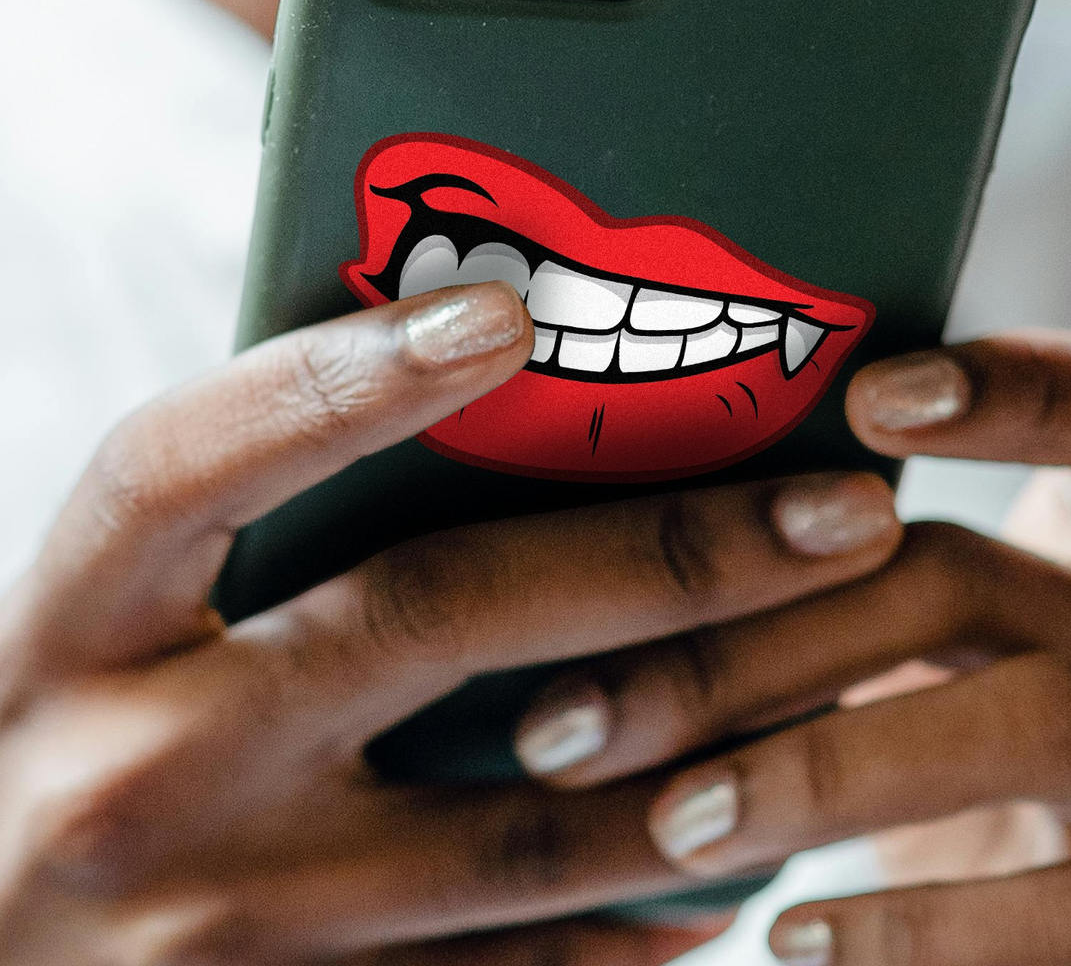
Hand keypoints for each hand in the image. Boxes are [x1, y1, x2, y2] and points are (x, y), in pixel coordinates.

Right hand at [0, 281, 902, 964]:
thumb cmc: (62, 758)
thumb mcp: (105, 632)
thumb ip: (251, 538)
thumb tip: (474, 418)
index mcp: (71, 627)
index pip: (196, 458)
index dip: (348, 374)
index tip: (515, 306)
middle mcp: (133, 772)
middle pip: (431, 620)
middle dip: (666, 556)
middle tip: (844, 510)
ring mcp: (216, 932)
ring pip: (518, 828)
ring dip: (706, 747)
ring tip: (852, 667)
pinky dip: (636, 913)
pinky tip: (735, 856)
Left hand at [512, 331, 1070, 965]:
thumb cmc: (971, 758)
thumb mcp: (941, 659)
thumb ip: (844, 590)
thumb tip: (617, 550)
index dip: (1029, 387)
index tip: (873, 396)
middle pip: (968, 575)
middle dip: (762, 634)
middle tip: (576, 714)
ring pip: (1031, 719)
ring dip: (824, 767)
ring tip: (672, 821)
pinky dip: (915, 928)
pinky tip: (790, 938)